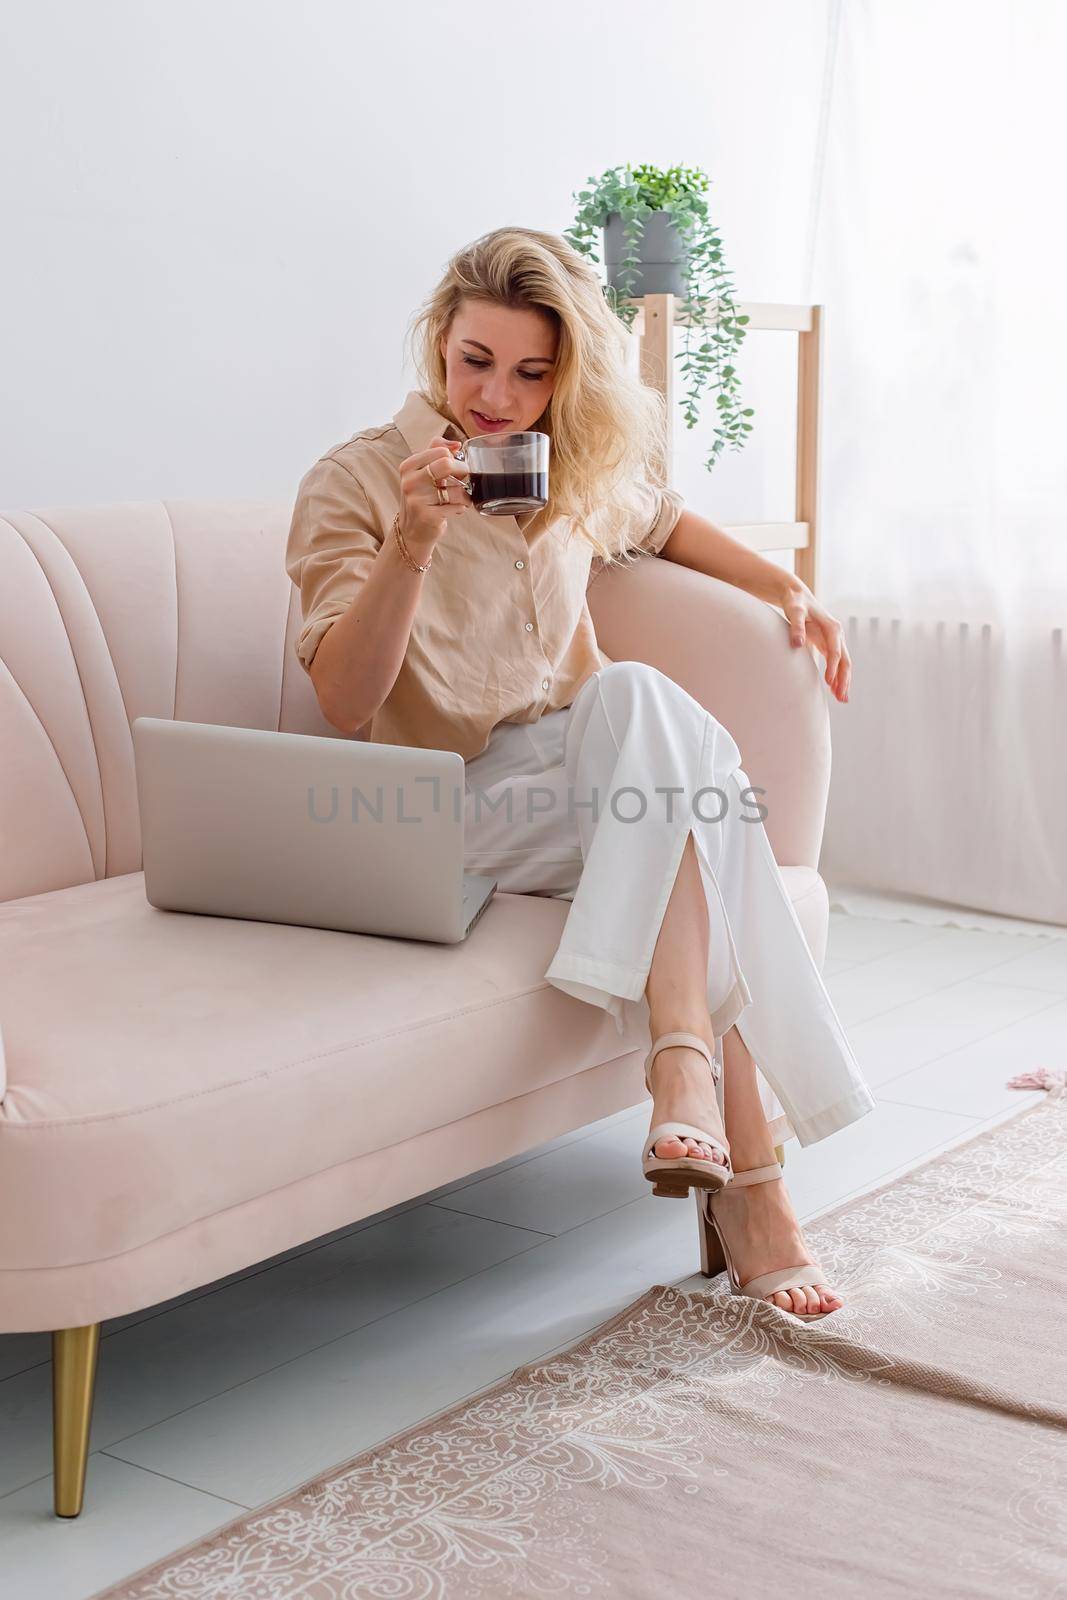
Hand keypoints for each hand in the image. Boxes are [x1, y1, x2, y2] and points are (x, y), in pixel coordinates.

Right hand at [397, 436, 470, 558]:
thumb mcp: (422, 471)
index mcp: (408, 466)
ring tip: (458, 500)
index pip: (441, 451)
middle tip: (463, 481)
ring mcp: (417, 499)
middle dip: (463, 472)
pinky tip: (453, 510)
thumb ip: (436, 451)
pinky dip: (461, 508)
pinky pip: (457, 506)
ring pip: (456, 488)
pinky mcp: (427, 516)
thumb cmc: (422, 498)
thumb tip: (457, 444)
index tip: (455, 470)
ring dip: (465, 495)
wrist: (411, 531)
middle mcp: (410, 481)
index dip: (455, 459)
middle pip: (447, 464)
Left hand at [780, 581, 850, 702]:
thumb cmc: (795, 603)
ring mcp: (835, 640)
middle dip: (844, 679)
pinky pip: (836, 663)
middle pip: (845, 660)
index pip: (835, 651)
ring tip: (842, 699)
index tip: (828, 681)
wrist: (797, 596)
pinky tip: (835, 690)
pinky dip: (837, 676)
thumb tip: (797, 643)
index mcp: (832, 627)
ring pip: (843, 663)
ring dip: (843, 681)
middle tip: (841, 698)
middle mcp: (837, 634)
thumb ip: (795, 627)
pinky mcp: (829, 645)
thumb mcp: (794, 612)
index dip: (832, 666)